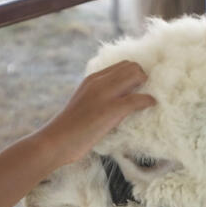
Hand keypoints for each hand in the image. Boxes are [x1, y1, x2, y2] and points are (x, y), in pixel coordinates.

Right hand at [41, 61, 155, 163]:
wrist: (55, 141)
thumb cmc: (69, 129)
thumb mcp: (84, 104)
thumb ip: (98, 97)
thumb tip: (117, 100)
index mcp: (92, 79)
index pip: (121, 65)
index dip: (134, 74)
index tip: (139, 86)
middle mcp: (98, 82)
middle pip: (132, 66)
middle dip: (143, 77)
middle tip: (145, 92)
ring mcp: (105, 95)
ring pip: (136, 75)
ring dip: (146, 86)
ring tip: (147, 99)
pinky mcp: (110, 110)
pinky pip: (137, 99)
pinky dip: (147, 101)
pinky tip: (150, 105)